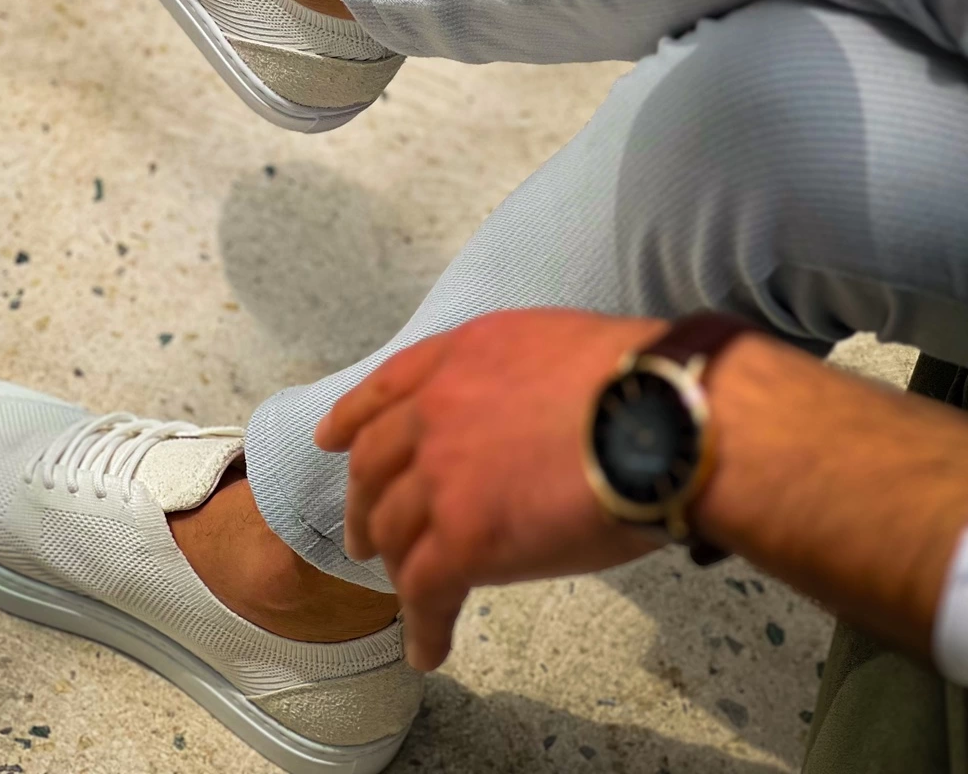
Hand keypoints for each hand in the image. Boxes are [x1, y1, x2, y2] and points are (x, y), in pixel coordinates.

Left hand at [313, 309, 661, 670]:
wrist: (658, 415)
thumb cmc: (635, 378)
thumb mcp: (551, 342)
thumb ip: (510, 374)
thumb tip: (519, 414)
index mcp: (460, 356)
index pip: (386, 388)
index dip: (352, 418)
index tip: (331, 439)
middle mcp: (436, 410)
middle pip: (375, 466)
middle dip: (362, 505)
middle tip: (362, 536)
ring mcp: (442, 475)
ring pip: (393, 530)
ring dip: (392, 566)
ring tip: (401, 592)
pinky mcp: (462, 539)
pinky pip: (425, 591)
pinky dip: (422, 625)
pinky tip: (427, 648)